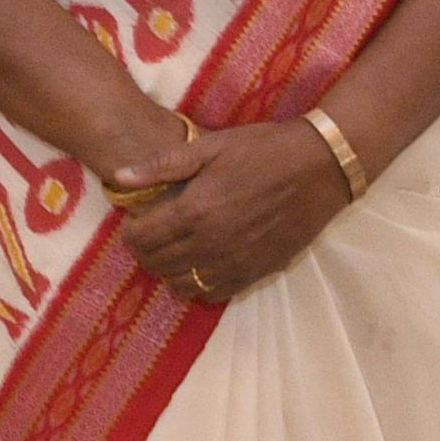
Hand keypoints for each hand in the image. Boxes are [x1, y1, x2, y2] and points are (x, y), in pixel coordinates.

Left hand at [114, 118, 352, 304]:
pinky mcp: (255, 274)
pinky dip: (197, 284)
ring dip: (168, 270)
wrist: (320, 168)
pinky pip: (212, 293)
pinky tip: (200, 263)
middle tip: (150, 234)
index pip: (141, 238)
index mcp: (194, 211)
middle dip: (145, 250)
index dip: (130, 232)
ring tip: (174, 249)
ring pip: (180, 284)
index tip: (135, 221)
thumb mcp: (210, 146)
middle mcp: (209, 244)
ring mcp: (233, 264)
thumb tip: (119, 178)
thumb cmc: (263, 150)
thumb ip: (162, 166)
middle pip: (156, 264)